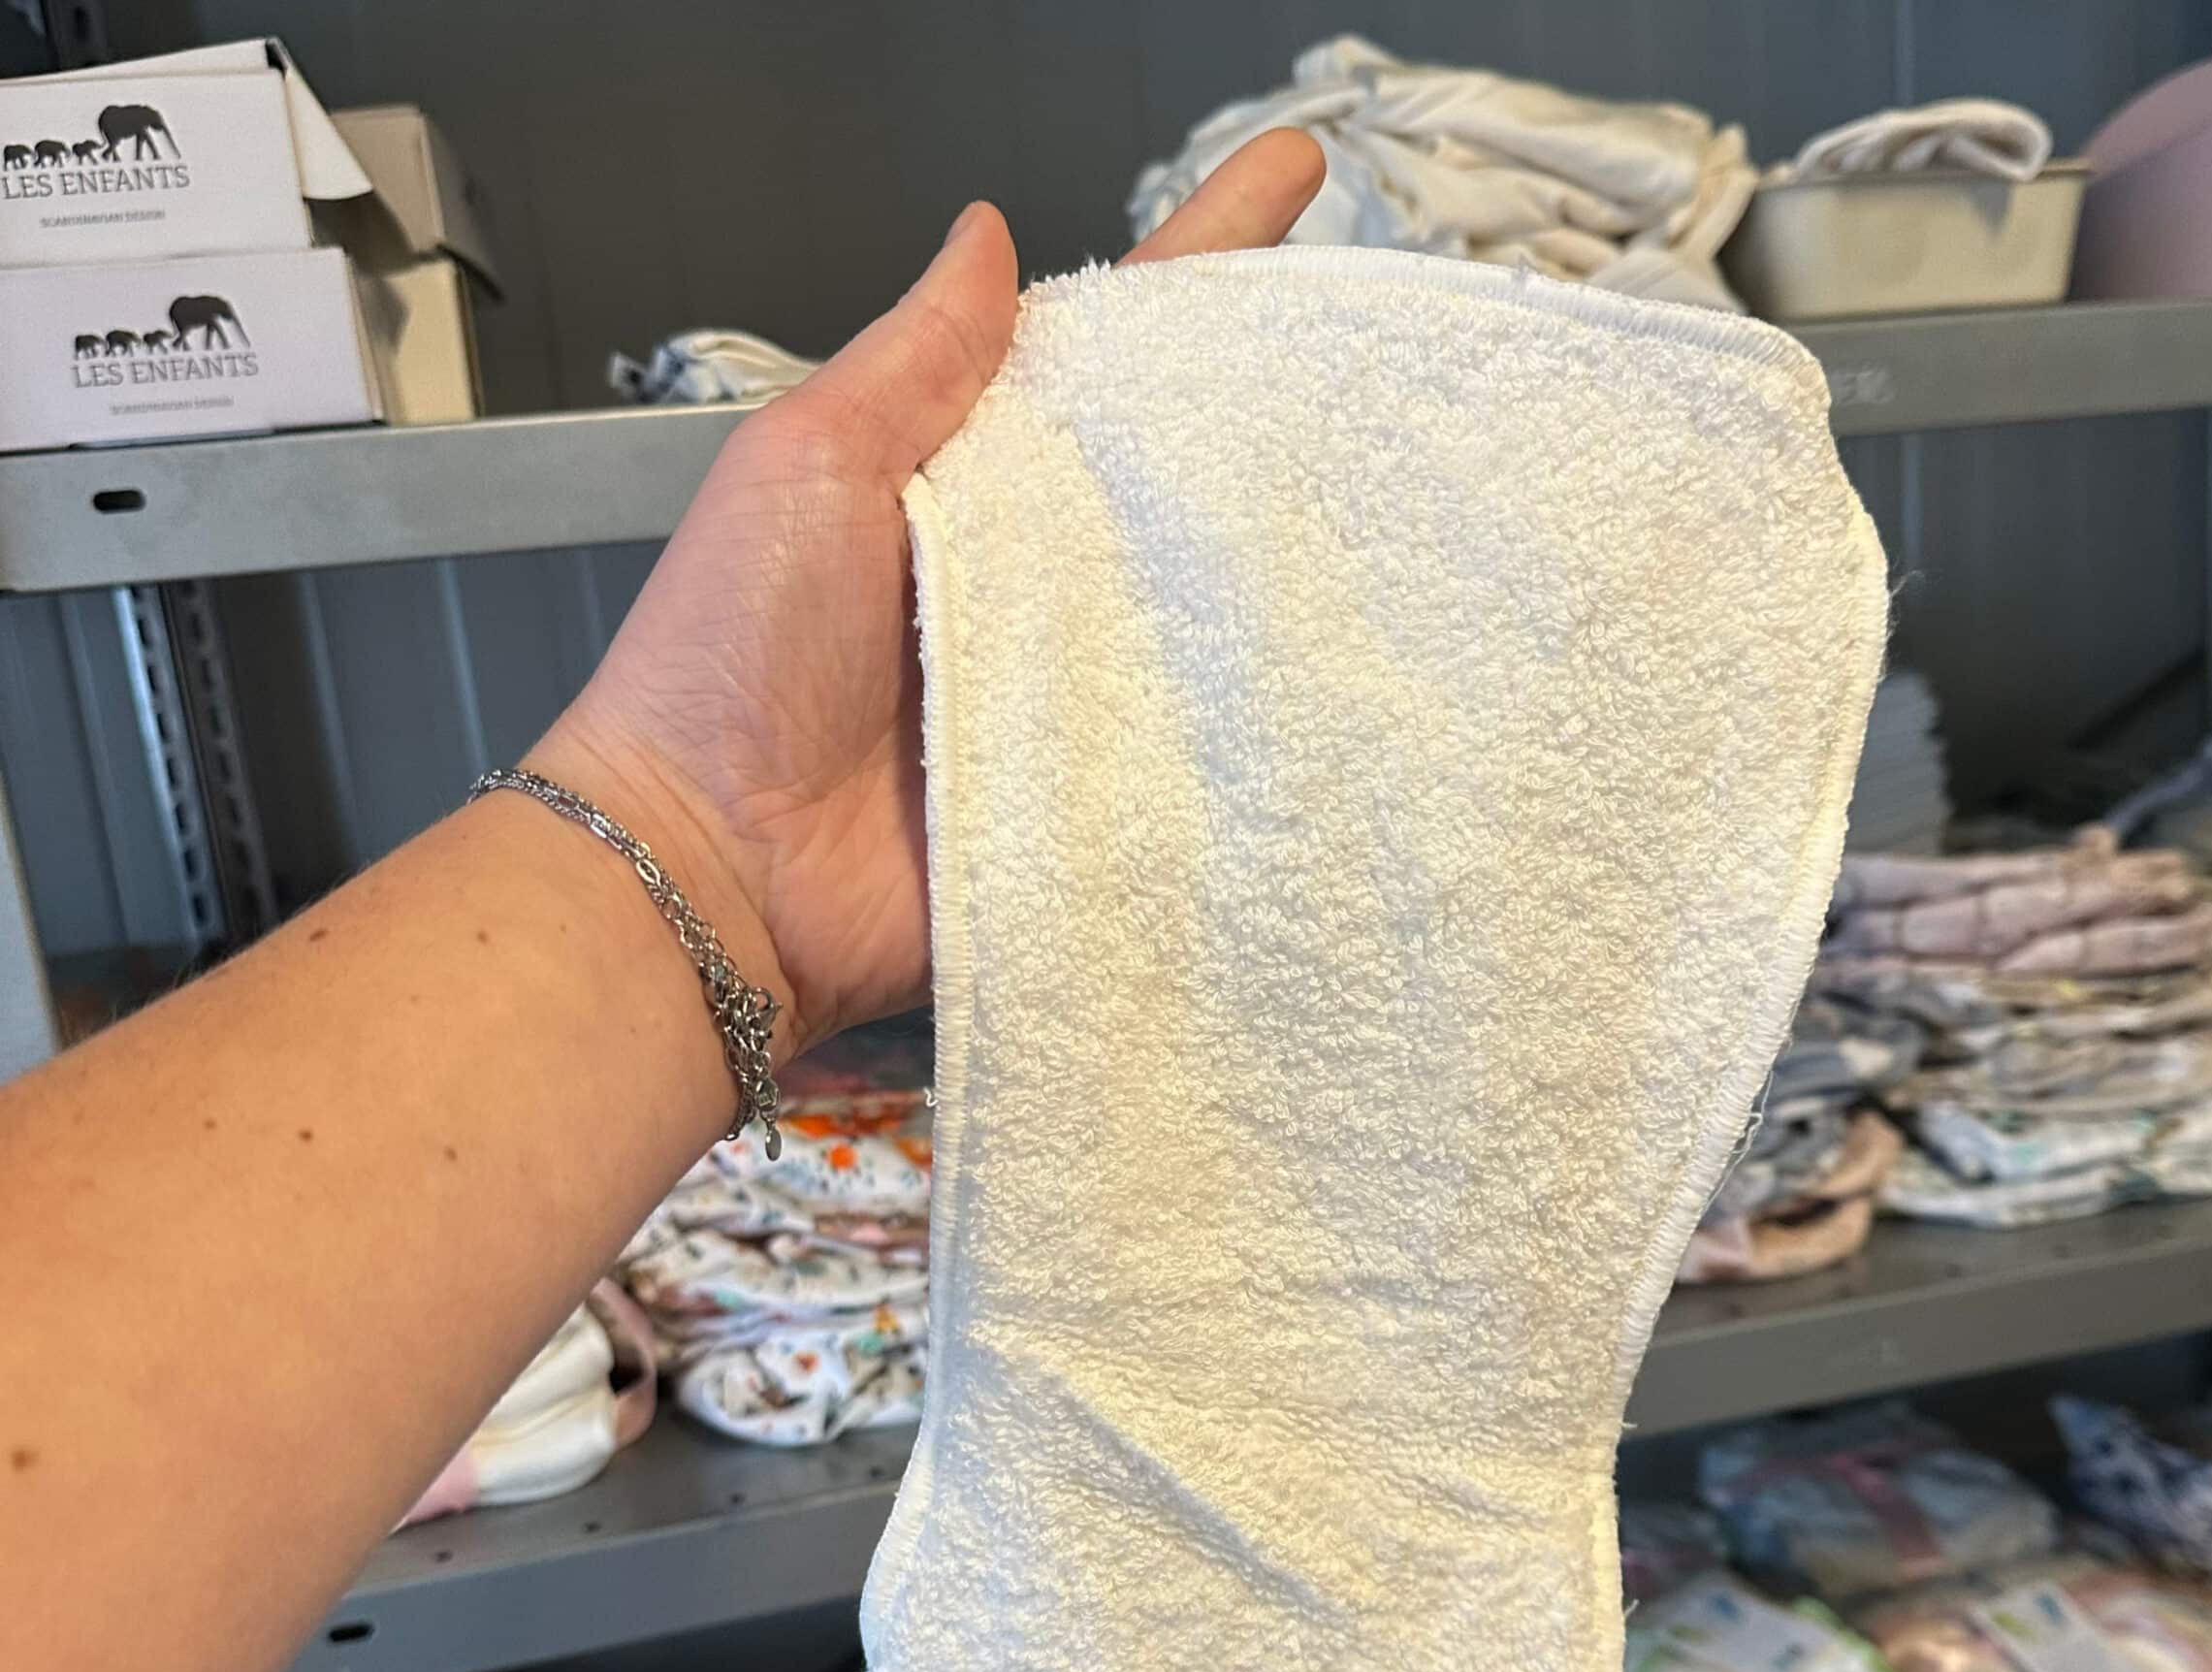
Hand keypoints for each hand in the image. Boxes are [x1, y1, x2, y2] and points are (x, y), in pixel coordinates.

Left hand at [531, 128, 1325, 1051]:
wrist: (718, 875)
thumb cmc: (724, 668)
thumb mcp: (806, 467)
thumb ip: (911, 361)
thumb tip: (985, 237)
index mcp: (964, 482)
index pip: (1104, 348)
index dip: (1199, 264)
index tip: (1290, 179)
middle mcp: (1033, 580)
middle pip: (1181, 476)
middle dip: (1285, 409)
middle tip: (1388, 341)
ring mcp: (1074, 694)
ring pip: (1213, 612)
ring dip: (1299, 563)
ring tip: (1416, 484)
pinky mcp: (1097, 801)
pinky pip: (1200, 753)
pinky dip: (1267, 724)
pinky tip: (1358, 674)